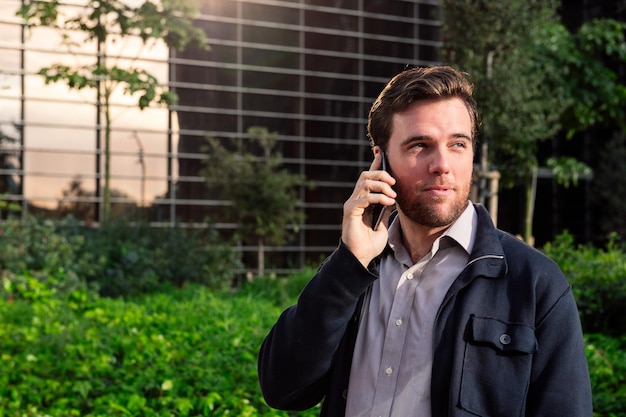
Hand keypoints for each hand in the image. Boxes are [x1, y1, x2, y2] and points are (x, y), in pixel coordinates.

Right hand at [341, 150, 395, 267]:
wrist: (361, 257)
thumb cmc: (371, 242)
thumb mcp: (383, 222)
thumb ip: (385, 208)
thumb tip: (394, 195)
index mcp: (364, 200)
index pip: (369, 177)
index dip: (375, 164)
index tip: (381, 152)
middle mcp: (356, 199)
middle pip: (366, 175)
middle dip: (382, 174)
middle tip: (394, 183)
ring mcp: (352, 204)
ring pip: (365, 182)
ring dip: (382, 185)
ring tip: (393, 195)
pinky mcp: (350, 211)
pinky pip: (365, 197)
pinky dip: (379, 197)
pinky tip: (389, 203)